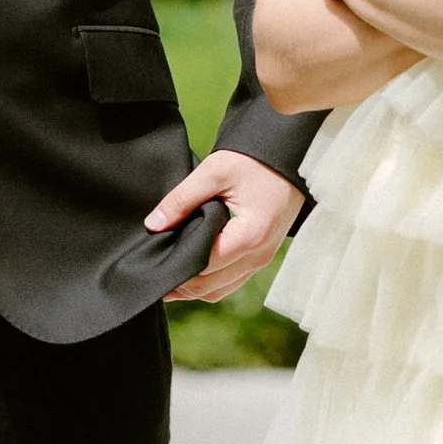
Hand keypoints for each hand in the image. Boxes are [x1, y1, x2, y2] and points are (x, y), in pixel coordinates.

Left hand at [146, 149, 303, 305]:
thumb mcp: (214, 172)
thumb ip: (182, 199)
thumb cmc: (256, 160)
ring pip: (222, 289)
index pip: (203, 266)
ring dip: (194, 287)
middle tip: (151, 276)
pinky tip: (189, 271)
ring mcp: (264, 257)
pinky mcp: (263, 254)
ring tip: (166, 277)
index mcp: (249, 236)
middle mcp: (260, 255)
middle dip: (181, 285)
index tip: (151, 265)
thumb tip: (154, 224)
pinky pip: (233, 279)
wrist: (291, 154)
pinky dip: (210, 282)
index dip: (176, 268)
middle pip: (211, 286)